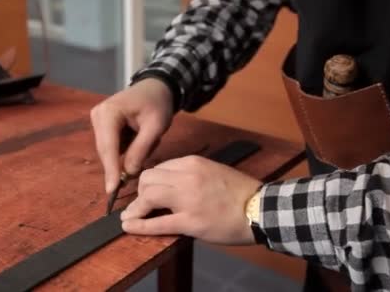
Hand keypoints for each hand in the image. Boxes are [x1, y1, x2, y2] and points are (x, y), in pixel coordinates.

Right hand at [90, 78, 173, 192]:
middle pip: (106, 151)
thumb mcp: (155, 127)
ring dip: (127, 155)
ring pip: (109, 151)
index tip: (112, 190)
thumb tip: (128, 173)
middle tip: (136, 176)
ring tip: (148, 141)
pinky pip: (112, 146)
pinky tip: (141, 139)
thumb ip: (141, 149)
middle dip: (119, 165)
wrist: (156, 87)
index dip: (110, 170)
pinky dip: (126, 149)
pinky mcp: (102, 126)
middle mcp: (98, 116)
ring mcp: (98, 120)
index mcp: (108, 113)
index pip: (108, 147)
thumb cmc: (158, 104)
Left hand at [120, 155, 261, 244]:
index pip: (159, 167)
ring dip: (136, 208)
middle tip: (142, 205)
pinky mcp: (190, 221)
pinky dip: (139, 225)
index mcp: (192, 163)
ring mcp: (188, 199)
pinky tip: (129, 226)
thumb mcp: (212, 171)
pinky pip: (157, 223)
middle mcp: (187, 177)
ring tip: (132, 216)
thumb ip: (189, 174)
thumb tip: (167, 184)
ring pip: (147, 196)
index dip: (149, 182)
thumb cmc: (239, 192)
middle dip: (140, 193)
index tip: (147, 192)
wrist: (260, 209)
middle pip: (147, 179)